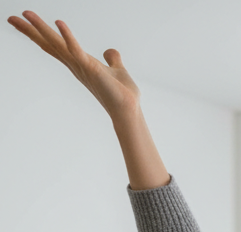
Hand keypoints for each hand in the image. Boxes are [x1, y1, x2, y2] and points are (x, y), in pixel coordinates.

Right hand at [8, 11, 140, 121]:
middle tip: (10, 17)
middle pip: (49, 44)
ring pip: (57, 44)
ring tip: (26, 13)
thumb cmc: (122, 94)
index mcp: (79, 62)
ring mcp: (81, 67)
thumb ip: (113, 60)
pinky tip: (59, 23)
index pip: (55, 45)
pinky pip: (76, 51)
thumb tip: (110, 52)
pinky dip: (68, 37)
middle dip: (30, 30)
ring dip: (41, 29)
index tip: (23, 21)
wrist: (129, 109)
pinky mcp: (91, 69)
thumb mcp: (117, 70)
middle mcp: (76, 64)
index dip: (39, 33)